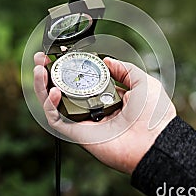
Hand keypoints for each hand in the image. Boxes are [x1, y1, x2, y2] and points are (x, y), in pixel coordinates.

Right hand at [33, 52, 175, 173]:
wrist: (155, 140)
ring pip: (55, 104)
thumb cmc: (154, 115)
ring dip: (42, 86)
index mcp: (107, 97)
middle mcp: (92, 109)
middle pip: (63, 90)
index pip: (81, 80)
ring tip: (39, 69)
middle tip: (41, 59)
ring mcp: (84, 121)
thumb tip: (107, 60)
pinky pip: (56, 119)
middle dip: (49, 74)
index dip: (69, 68)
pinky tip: (53, 90)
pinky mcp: (77, 134)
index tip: (61, 54)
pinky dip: (50, 105)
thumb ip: (125, 69)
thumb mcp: (142, 82)